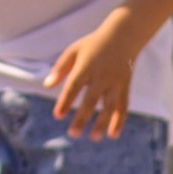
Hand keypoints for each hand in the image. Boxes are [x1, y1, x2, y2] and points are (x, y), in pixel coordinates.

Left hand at [47, 19, 138, 139]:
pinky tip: (113, 135)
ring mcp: (115, 82)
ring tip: (94, 138)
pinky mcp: (125, 87)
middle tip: (73, 134)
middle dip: (82, 117)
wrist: (124, 35)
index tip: (57, 116)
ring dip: (102, 123)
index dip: (65, 101)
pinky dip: (119, 121)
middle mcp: (102, 76)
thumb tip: (46, 85)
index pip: (74, 86)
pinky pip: (123, 106)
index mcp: (86, 66)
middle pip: (91, 100)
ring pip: (109, 106)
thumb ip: (60, 68)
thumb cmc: (93, 44)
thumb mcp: (74, 50)